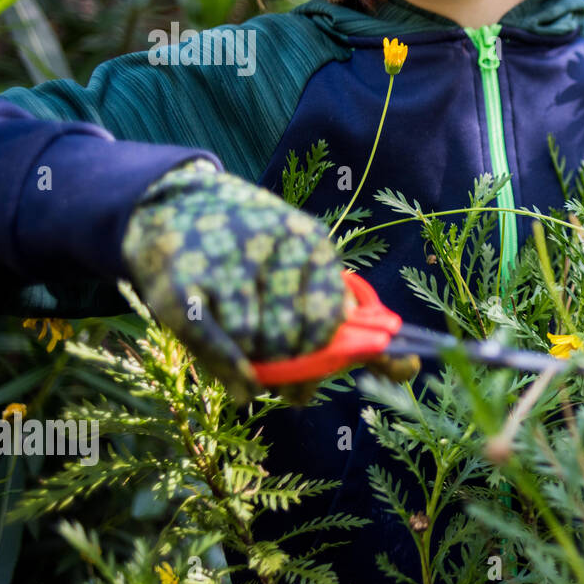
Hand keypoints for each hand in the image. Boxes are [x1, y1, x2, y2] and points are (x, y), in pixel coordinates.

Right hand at [121, 159, 346, 404]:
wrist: (175, 202)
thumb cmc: (255, 252)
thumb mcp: (306, 271)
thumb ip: (352, 322)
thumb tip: (409, 369)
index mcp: (311, 244)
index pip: (329, 322)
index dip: (324, 358)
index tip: (313, 368)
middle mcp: (271, 248)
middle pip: (291, 340)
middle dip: (288, 369)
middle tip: (280, 372)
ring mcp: (224, 264)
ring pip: (253, 346)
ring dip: (254, 364)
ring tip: (249, 351)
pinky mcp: (179, 283)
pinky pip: (213, 343)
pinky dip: (230, 370)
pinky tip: (241, 381)